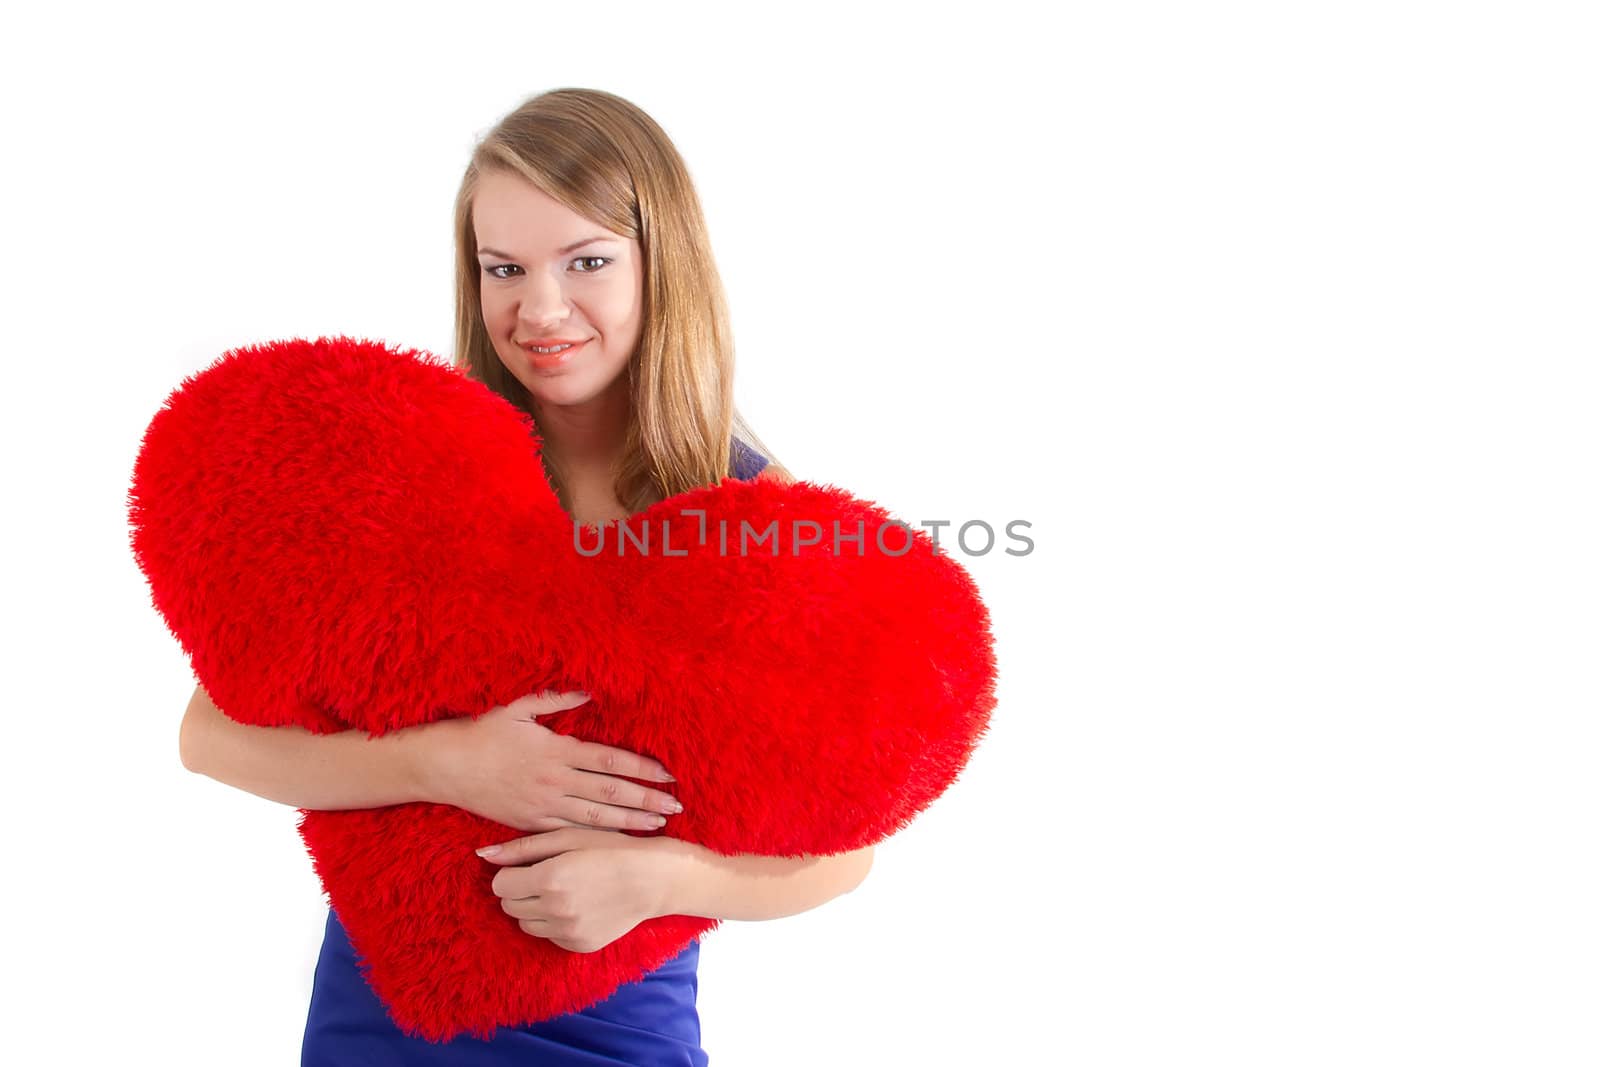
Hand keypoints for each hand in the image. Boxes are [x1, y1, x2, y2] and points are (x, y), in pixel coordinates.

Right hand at [424, 690, 684, 833]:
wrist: (446, 767)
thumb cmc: (483, 733)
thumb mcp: (519, 707)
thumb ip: (557, 699)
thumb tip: (589, 689)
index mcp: (557, 751)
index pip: (610, 760)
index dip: (642, 768)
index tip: (668, 775)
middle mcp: (555, 781)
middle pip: (611, 794)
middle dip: (647, 800)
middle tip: (677, 807)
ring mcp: (544, 806)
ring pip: (596, 818)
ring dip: (630, 823)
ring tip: (658, 826)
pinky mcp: (531, 824)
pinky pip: (570, 834)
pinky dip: (597, 839)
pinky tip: (617, 843)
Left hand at [477, 827, 675, 952]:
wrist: (654, 879)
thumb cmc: (610, 849)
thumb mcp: (568, 837)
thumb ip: (522, 848)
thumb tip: (482, 855)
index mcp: (549, 878)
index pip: (500, 885)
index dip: (512, 873)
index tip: (529, 866)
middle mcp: (555, 910)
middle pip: (509, 906)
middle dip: (520, 891)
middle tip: (546, 876)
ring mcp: (567, 932)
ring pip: (526, 924)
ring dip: (535, 908)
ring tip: (562, 890)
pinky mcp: (578, 946)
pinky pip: (549, 936)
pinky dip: (555, 922)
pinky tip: (578, 905)